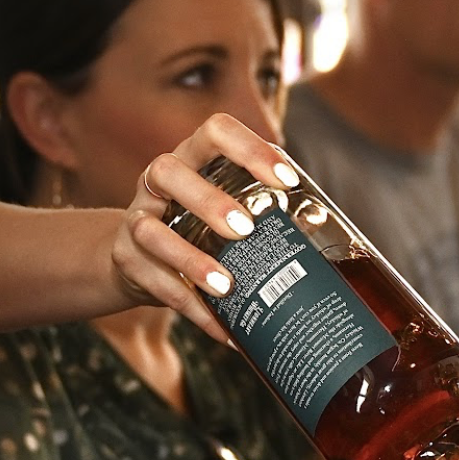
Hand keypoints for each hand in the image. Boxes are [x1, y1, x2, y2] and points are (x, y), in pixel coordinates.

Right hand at [110, 113, 301, 344]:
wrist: (139, 262)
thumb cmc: (200, 233)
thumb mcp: (226, 215)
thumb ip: (265, 217)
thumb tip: (332, 232)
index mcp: (192, 160)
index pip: (215, 132)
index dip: (249, 148)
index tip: (287, 179)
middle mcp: (158, 182)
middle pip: (170, 171)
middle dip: (209, 201)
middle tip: (247, 229)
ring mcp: (137, 218)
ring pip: (152, 230)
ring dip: (190, 260)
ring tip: (226, 286)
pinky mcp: (126, 259)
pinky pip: (155, 283)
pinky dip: (191, 307)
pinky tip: (222, 327)